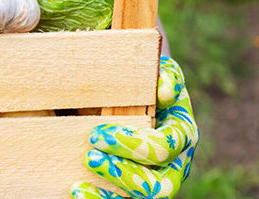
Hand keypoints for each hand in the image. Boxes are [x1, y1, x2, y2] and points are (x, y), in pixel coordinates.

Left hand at [72, 56, 198, 198]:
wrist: (138, 94)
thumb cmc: (148, 82)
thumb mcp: (159, 72)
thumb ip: (165, 75)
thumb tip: (163, 89)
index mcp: (182, 135)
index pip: (164, 148)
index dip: (133, 145)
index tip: (97, 133)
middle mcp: (175, 165)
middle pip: (159, 185)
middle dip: (121, 171)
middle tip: (89, 154)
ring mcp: (157, 181)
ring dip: (109, 191)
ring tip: (81, 174)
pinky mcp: (137, 190)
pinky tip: (76, 189)